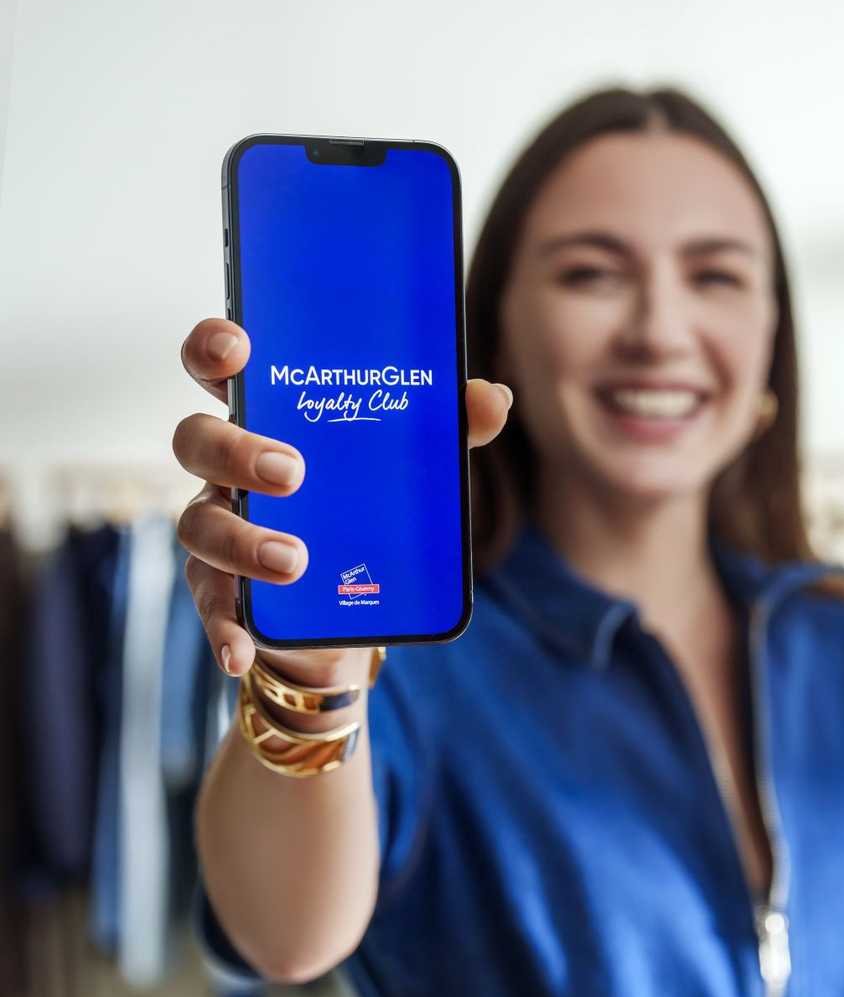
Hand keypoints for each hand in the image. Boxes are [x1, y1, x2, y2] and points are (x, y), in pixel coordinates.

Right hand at [173, 316, 512, 688]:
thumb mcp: (407, 465)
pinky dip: (223, 628)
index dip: (212, 347)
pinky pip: (211, 604)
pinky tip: (241, 649)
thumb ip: (444, 428)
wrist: (353, 601)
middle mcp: (230, 468)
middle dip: (235, 450)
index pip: (219, 368)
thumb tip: (493, 398)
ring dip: (242, 541)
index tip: (237, 348)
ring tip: (295, 561)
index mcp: (269, 418)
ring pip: (198, 524)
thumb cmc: (366, 505)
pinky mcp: (224, 588)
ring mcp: (221, 526)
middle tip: (292, 472)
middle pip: (196, 440)